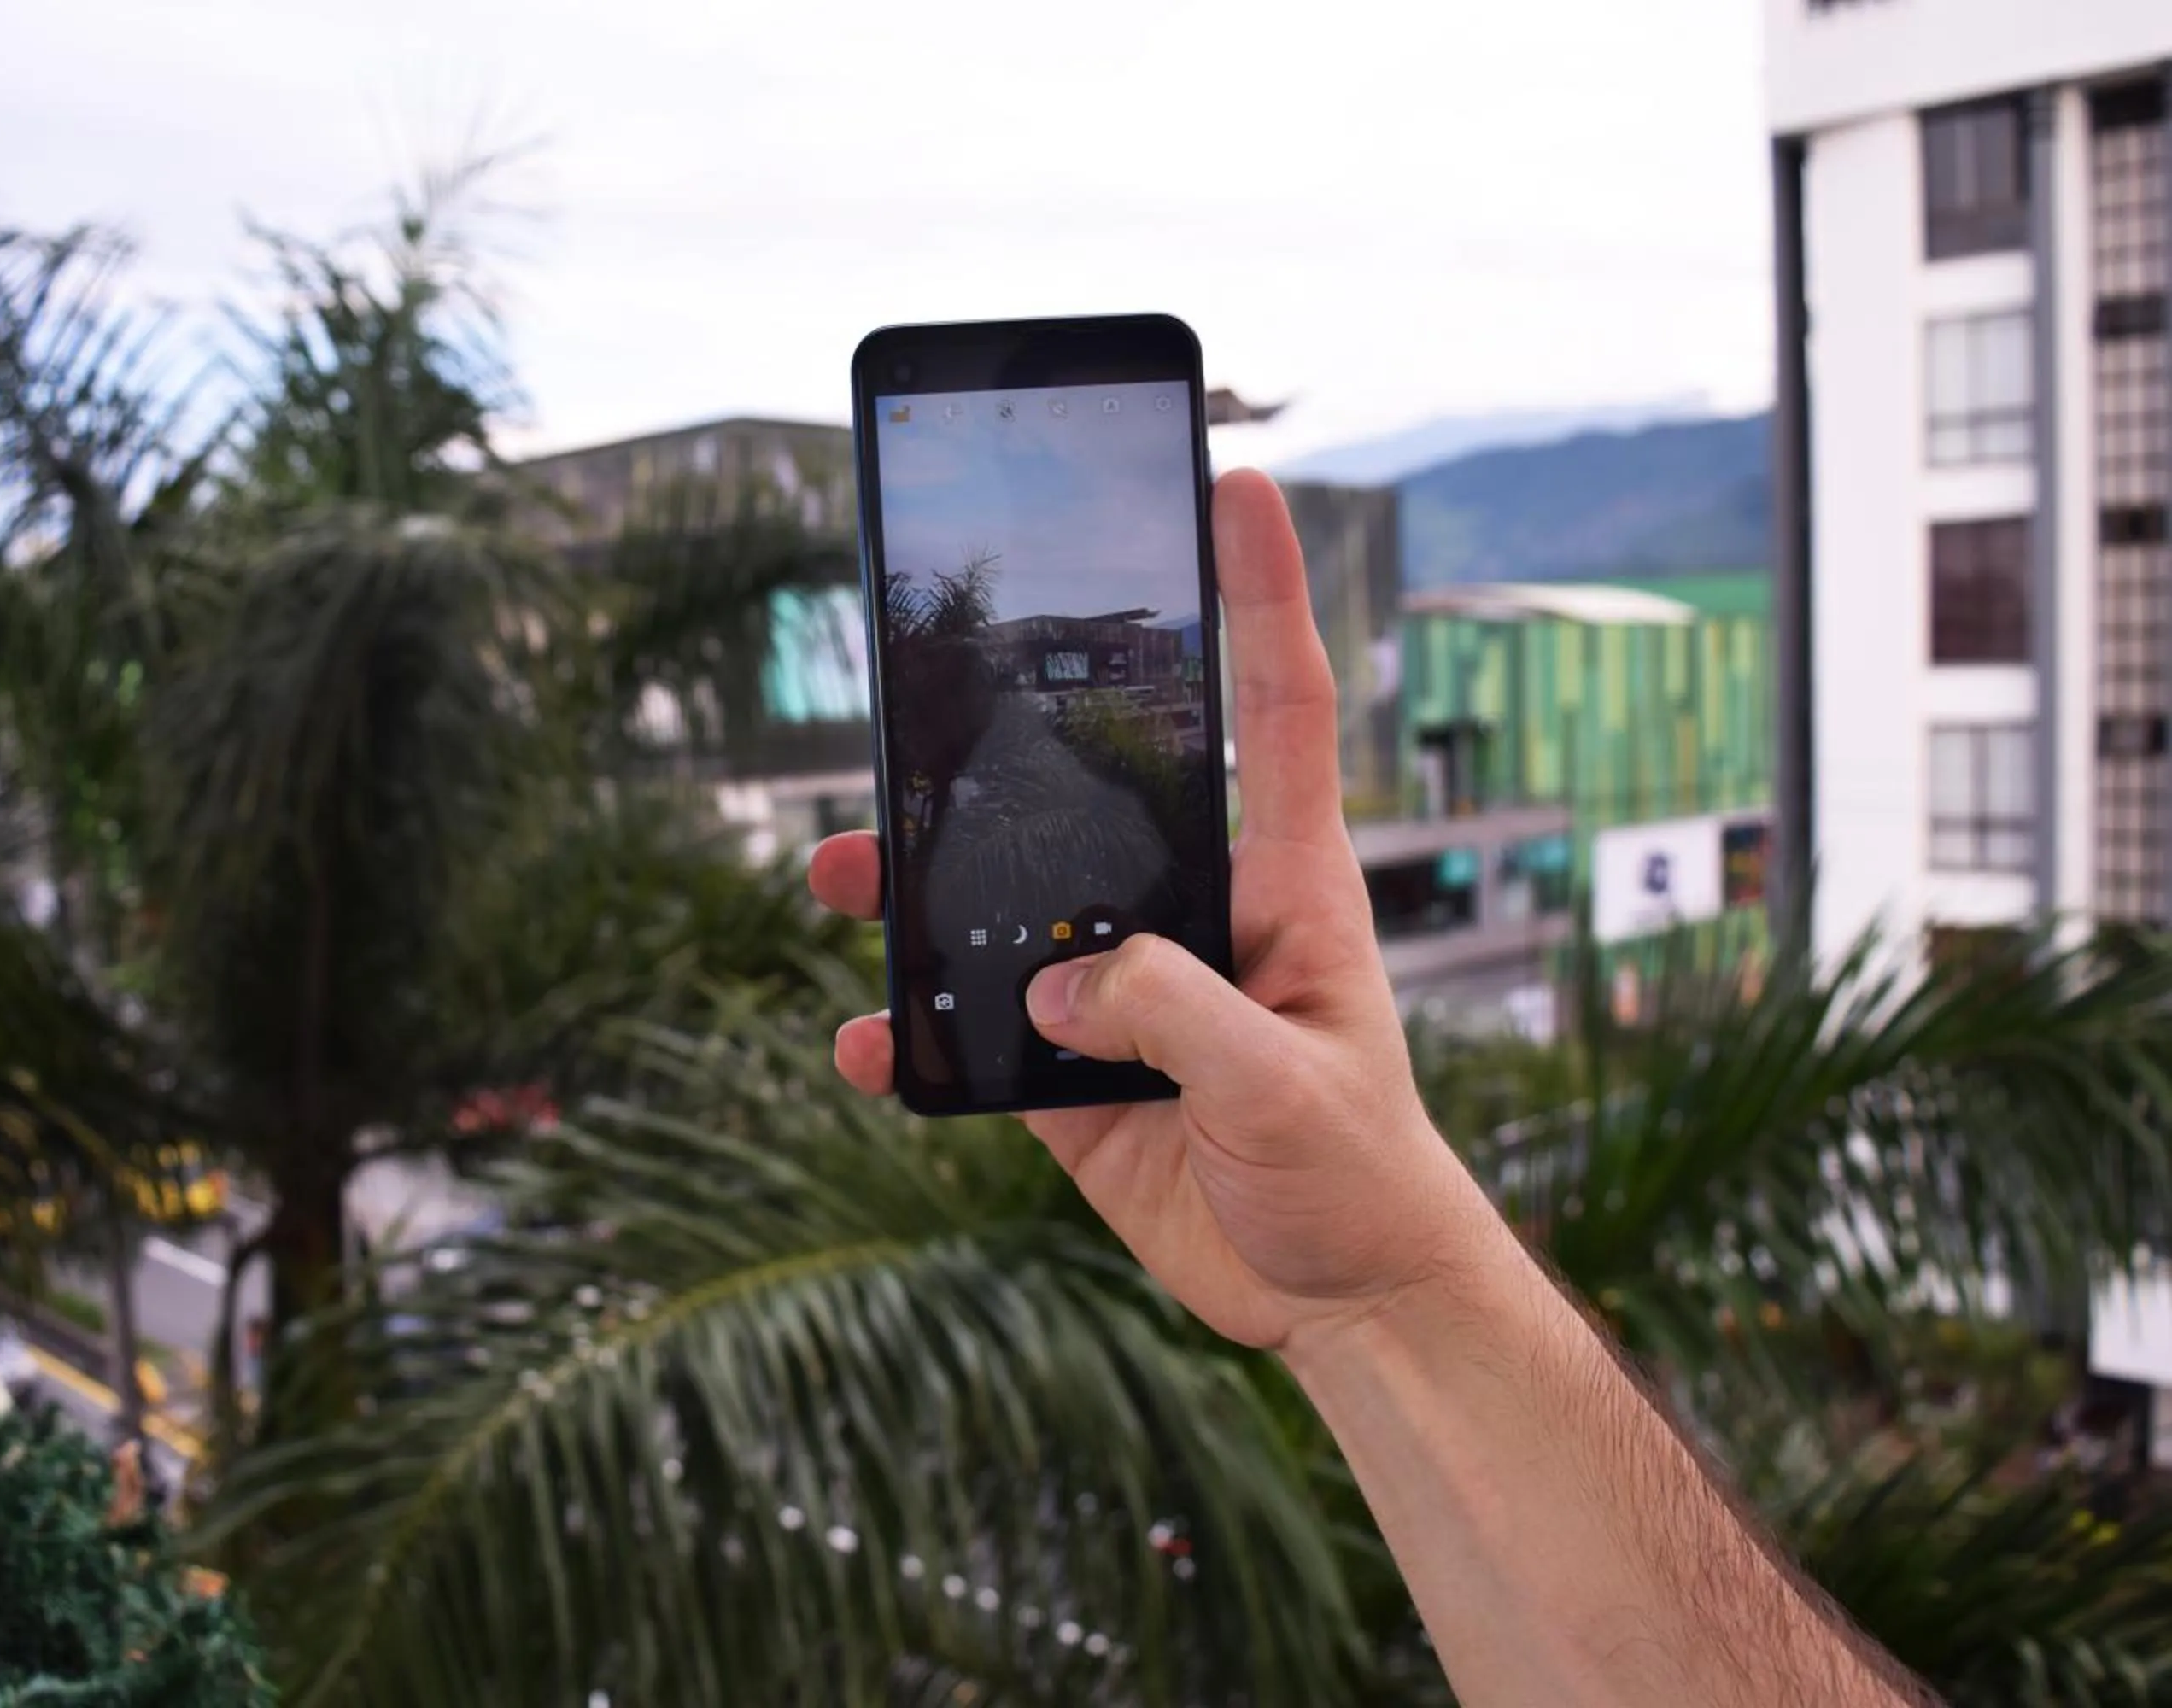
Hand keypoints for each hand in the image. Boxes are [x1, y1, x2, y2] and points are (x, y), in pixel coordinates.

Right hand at [809, 469, 1502, 1350]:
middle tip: (912, 716)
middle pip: (1087, 803)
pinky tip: (866, 1047)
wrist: (1337, 1299)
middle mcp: (1197, 918)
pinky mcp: (1077, 1075)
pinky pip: (975, 1033)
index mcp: (1284, 886)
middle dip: (995, 757)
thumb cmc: (1360, 1175)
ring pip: (1009, 912)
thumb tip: (1060, 982)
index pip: (1278, 710)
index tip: (1241, 488)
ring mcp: (1129, 996)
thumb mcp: (1287, 1087)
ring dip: (921, 895)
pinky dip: (912, 1039)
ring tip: (844, 880)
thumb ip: (1177, 1017)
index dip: (1266, 597)